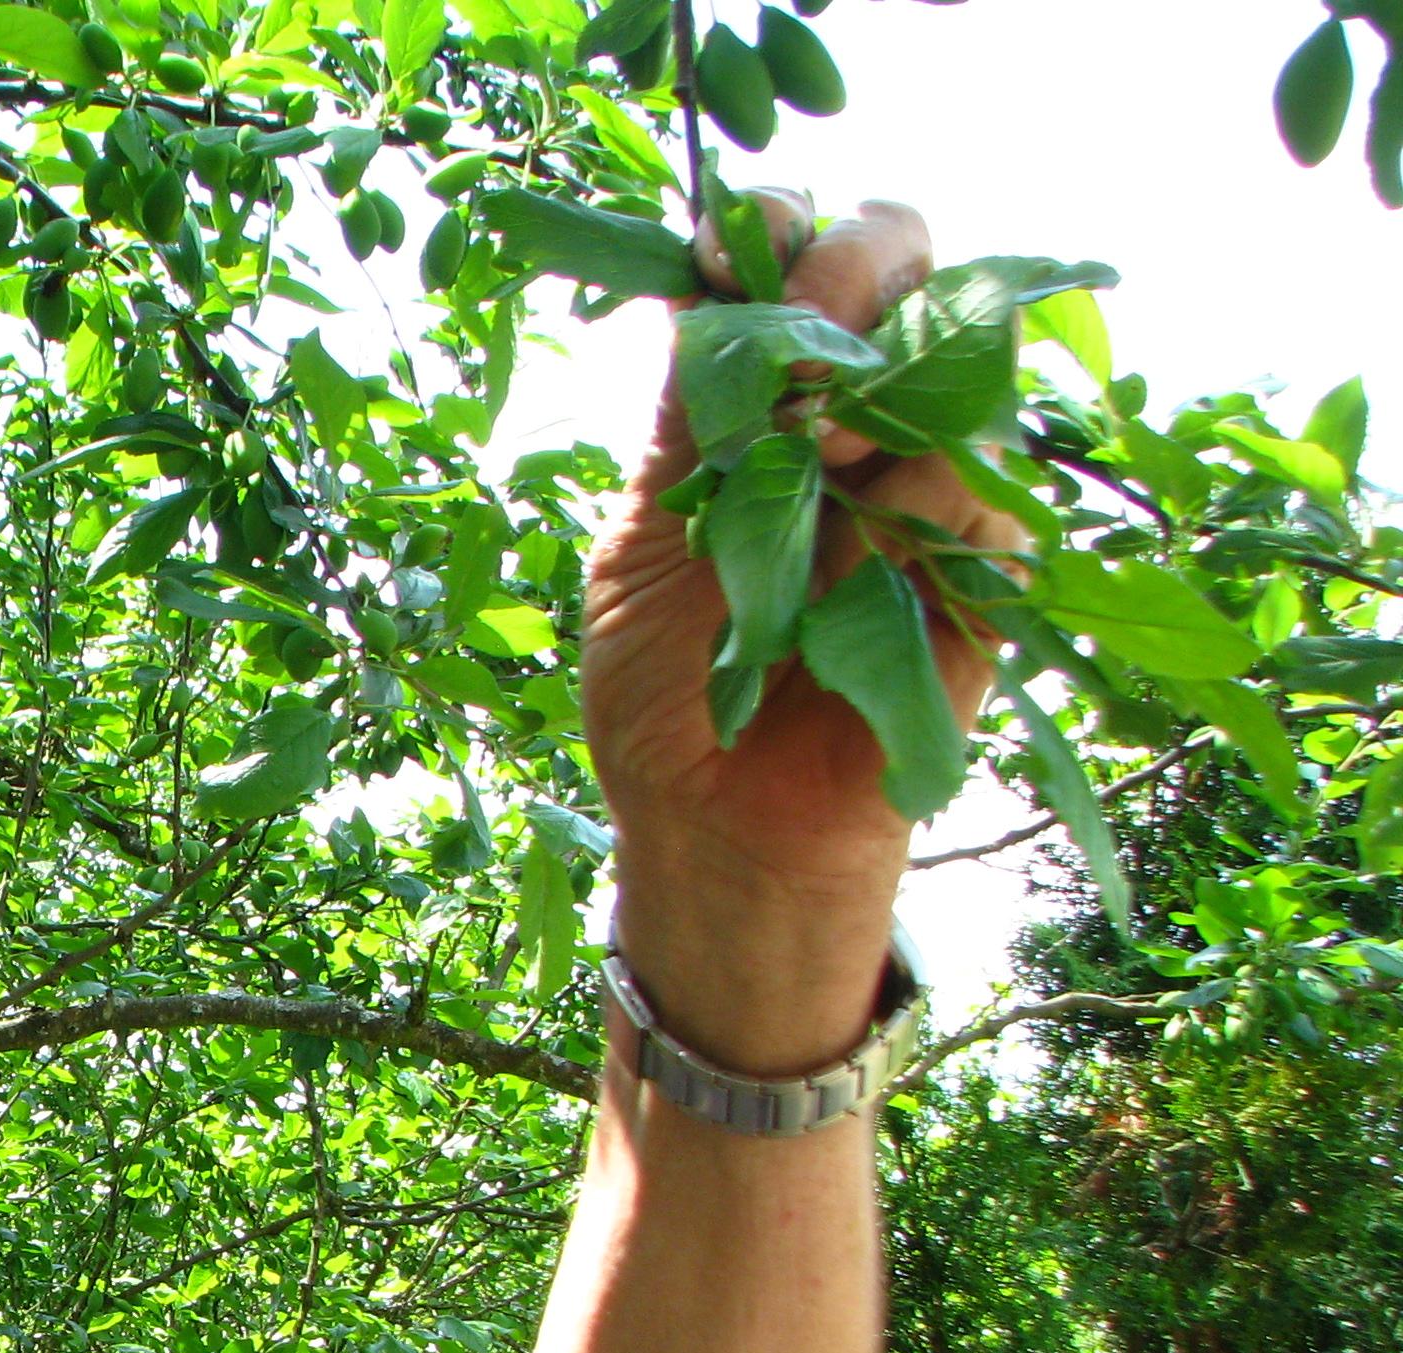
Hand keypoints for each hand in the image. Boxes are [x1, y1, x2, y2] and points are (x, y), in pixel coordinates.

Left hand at [580, 194, 1021, 1074]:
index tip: (745, 251)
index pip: (795, 268)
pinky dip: (939, 494)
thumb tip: (711, 289)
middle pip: (906, 272)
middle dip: (860, 269)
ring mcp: (925, 496)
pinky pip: (993, 498)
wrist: (713, 833)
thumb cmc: (661, 696)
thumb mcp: (642, 547)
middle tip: (811, 331)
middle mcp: (854, 429)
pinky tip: (879, 527)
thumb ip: (684, 427)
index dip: (783, 236)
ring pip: (964, 366)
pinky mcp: (981, 579)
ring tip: (825, 450)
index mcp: (761, 408)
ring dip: (892, 385)